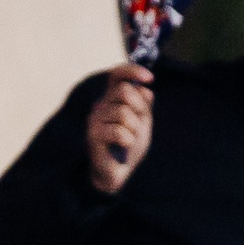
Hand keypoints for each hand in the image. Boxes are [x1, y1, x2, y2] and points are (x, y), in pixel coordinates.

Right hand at [85, 63, 153, 194]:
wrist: (118, 173)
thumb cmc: (129, 147)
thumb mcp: (142, 124)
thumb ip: (144, 106)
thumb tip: (146, 90)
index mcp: (112, 99)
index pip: (117, 75)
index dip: (133, 71)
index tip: (150, 78)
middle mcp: (101, 105)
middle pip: (124, 92)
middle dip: (139, 108)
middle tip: (138, 125)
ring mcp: (95, 119)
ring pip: (124, 113)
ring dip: (134, 129)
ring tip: (129, 139)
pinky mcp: (93, 135)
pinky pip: (119, 132)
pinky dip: (128, 141)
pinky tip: (124, 147)